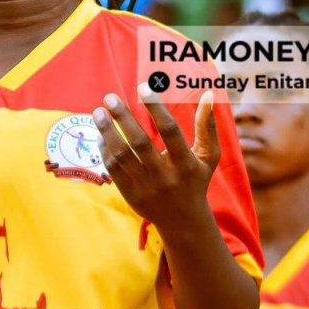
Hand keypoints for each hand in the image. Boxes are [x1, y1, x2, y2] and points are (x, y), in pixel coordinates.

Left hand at [93, 85, 220, 229]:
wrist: (183, 221)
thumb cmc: (196, 180)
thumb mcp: (208, 156)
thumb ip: (207, 126)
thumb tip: (209, 94)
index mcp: (186, 164)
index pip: (170, 131)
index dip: (157, 108)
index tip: (143, 87)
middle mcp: (165, 176)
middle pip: (140, 143)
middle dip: (123, 118)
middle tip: (110, 97)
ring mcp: (146, 187)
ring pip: (122, 156)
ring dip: (107, 132)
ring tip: (98, 112)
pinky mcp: (131, 195)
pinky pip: (114, 169)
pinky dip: (105, 150)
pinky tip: (101, 134)